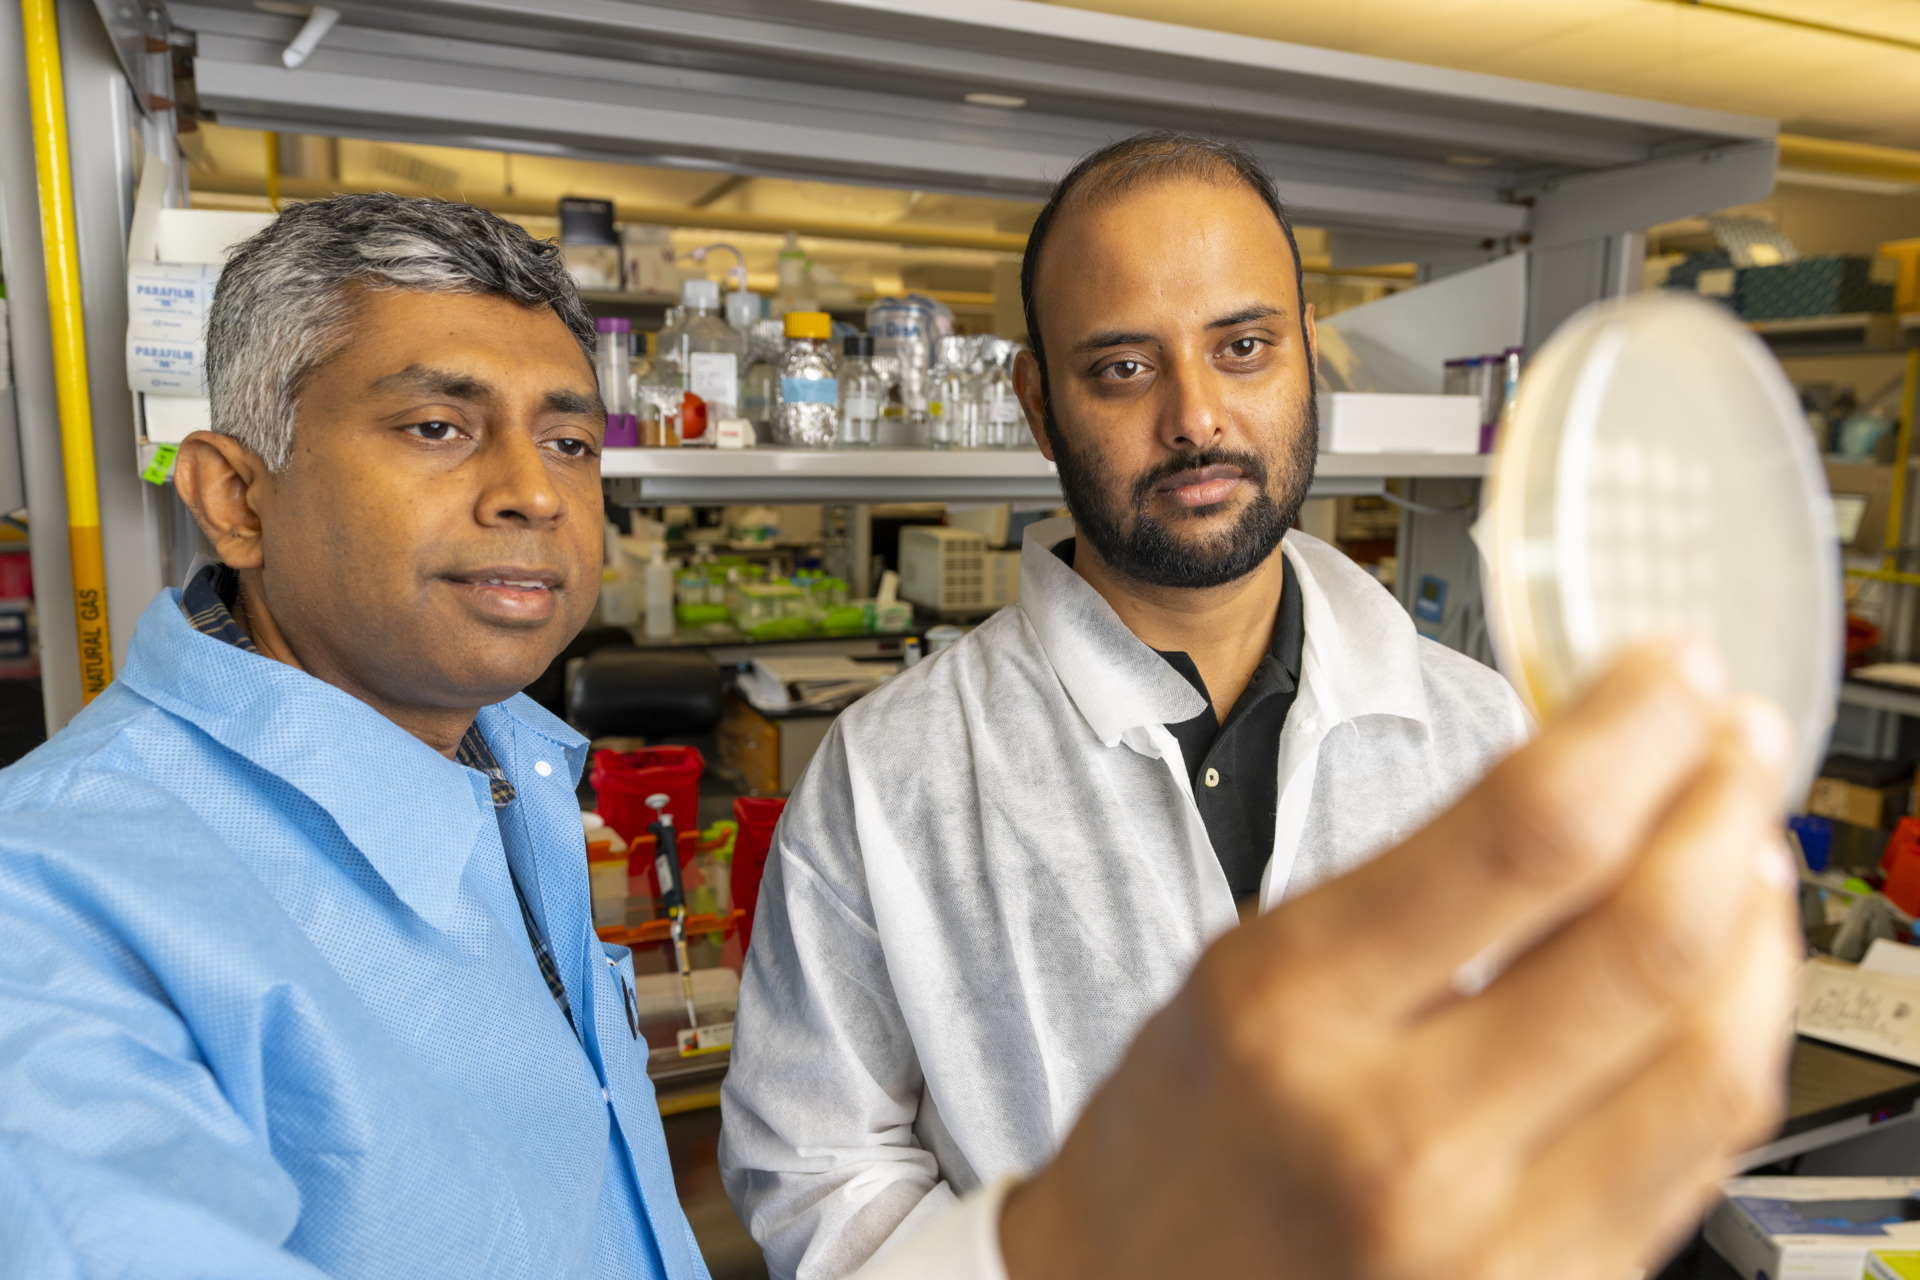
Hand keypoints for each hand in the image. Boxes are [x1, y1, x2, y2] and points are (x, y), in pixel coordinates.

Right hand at [1000, 638, 1799, 1279]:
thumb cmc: (1178, 1142)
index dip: (1635, 726)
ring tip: (1747, 849)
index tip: (1672, 671)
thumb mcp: (1244, 970)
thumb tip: (1582, 786)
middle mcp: (1396, 1135)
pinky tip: (1722, 981)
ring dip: (1759, 925)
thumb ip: (1412, 890)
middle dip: (1726, 805)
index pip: (1523, 835)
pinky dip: (1732, 1045)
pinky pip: (1694, 1160)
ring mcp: (1485, 1244)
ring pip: (1710, 1061)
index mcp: (1292, 1011)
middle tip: (1740, 740)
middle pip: (1647, 941)